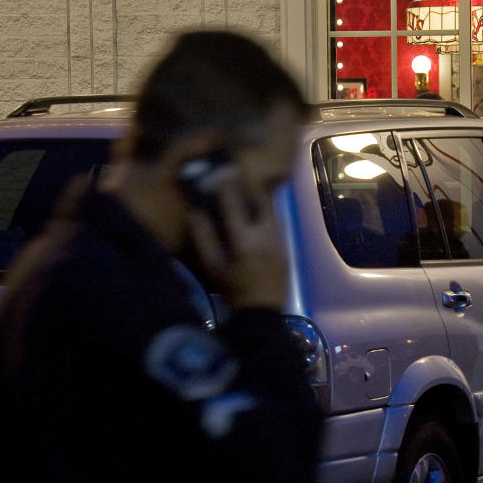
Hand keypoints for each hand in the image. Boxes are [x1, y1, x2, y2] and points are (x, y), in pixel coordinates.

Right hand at [187, 173, 288, 309]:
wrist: (263, 313)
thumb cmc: (233, 291)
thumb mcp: (213, 267)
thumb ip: (204, 238)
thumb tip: (194, 212)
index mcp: (245, 240)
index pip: (235, 205)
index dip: (228, 185)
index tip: (223, 169)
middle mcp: (267, 235)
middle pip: (262, 201)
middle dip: (251, 188)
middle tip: (239, 179)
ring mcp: (280, 241)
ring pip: (273, 211)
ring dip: (261, 201)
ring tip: (249, 195)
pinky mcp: (287, 247)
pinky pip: (278, 223)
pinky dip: (268, 215)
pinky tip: (259, 216)